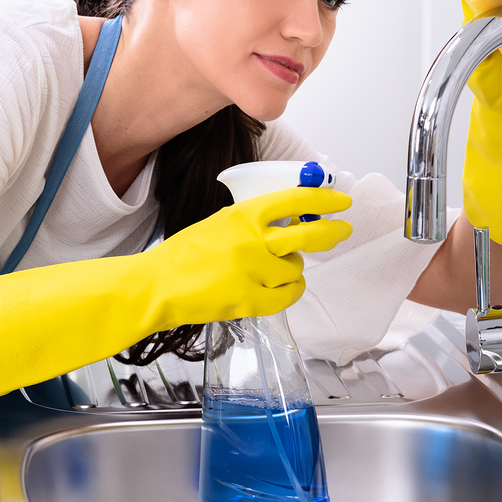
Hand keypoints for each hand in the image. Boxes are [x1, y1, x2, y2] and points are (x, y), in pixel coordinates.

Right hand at [142, 187, 352, 326]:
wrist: (158, 285)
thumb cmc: (186, 255)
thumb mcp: (221, 223)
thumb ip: (255, 221)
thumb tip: (293, 222)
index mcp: (242, 215)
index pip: (294, 202)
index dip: (324, 202)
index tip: (341, 203)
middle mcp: (251, 241)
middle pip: (307, 235)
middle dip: (331, 232)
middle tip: (342, 231)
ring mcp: (252, 272)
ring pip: (296, 268)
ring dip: (291, 268)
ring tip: (269, 269)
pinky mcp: (250, 300)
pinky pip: (289, 295)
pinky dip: (289, 291)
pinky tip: (281, 287)